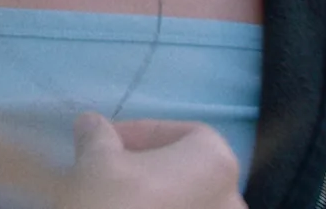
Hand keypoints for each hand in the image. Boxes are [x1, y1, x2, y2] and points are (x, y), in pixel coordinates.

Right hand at [60, 113, 245, 208]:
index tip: (109, 143)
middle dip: (148, 169)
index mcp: (215, 164)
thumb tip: (92, 124)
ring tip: (112, 204)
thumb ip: (96, 135)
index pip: (188, 133)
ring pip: (187, 207)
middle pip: (190, 173)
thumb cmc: (114, 207)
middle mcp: (233, 202)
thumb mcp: (93, 162)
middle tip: (107, 173)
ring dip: (154, 201)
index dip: (146, 132)